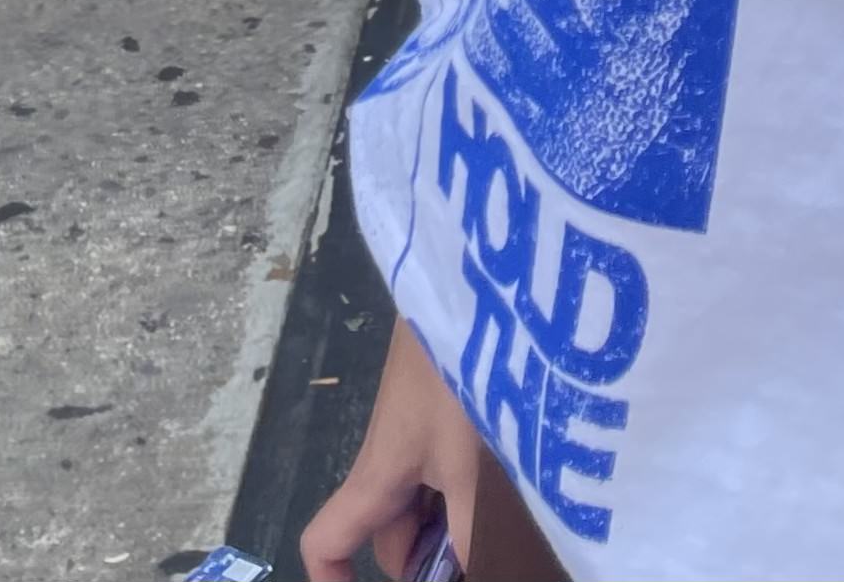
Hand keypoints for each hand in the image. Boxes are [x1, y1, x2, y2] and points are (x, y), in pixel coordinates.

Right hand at [302, 317, 484, 581]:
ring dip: (453, 536)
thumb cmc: (457, 379)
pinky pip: (447, 481)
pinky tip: (518, 505)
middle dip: (425, 568)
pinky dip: (471, 504)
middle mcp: (389, 465)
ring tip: (507, 538)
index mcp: (377, 479)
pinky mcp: (446, 419)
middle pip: (391, 541)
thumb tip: (472, 571)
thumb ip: (469, 537)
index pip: (325, 542)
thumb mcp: (470, 469)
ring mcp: (418, 442)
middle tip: (485, 562)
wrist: (475, 291)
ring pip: (425, 511)